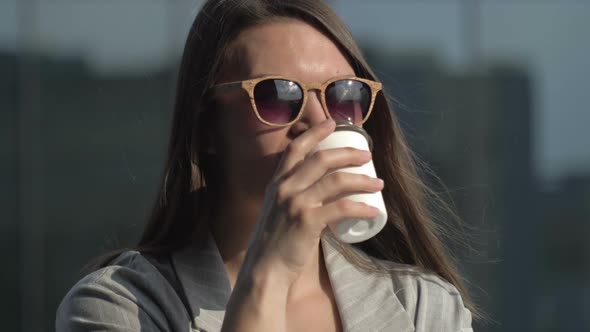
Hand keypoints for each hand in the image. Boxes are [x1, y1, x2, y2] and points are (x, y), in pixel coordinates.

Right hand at [240, 119, 383, 286]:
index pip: (296, 148)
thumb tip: (324, 190)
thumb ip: (296, 197)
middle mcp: (285, 188)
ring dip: (362, 179)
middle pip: (322, 158)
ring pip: (336, 180)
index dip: (315, 132)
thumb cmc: (276, 241)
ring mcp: (296, 203)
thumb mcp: (280, 210)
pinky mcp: (308, 222)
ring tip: (378, 183)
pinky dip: (361, 207)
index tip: (333, 123)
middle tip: (366, 155)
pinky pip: (342, 208)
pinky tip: (373, 210)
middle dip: (348, 153)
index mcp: (278, 182)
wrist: (266, 268)